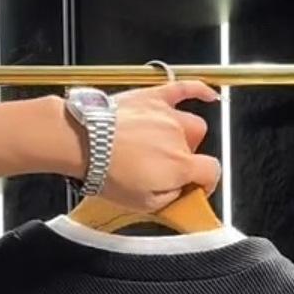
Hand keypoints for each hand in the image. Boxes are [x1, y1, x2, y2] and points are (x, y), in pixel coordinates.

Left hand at [101, 81, 220, 210]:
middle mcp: (178, 138)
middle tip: (167, 169)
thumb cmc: (107, 172)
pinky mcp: (152, 98)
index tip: (195, 188)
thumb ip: (171, 199)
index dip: (205, 183)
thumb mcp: (143, 205)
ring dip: (184, 136)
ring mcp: (167, 115)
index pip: (210, 172)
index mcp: (180, 166)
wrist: (83, 142)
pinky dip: (199, 91)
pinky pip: (184, 88)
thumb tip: (181, 194)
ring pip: (191, 124)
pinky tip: (209, 96)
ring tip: (167, 143)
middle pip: (196, 150)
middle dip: (187, 160)